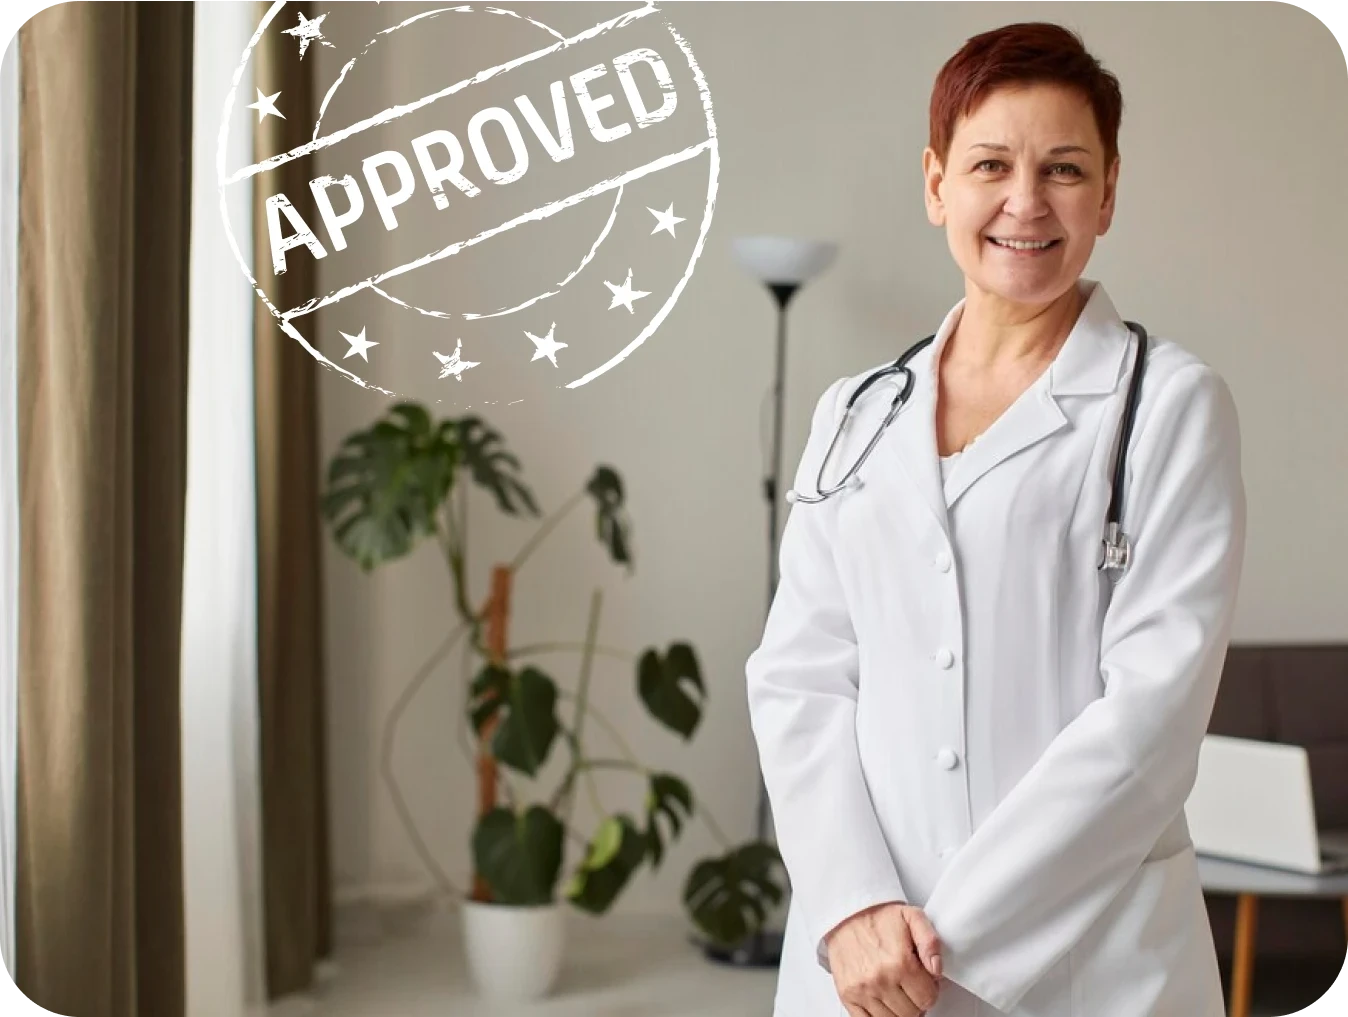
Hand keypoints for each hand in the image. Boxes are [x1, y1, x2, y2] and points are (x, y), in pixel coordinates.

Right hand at [825, 901, 942, 1016]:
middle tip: (909, 985)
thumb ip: (931, 942)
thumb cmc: (879, 918)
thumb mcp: (913, 917)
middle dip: (915, 1000)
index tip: (923, 980)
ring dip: (899, 1009)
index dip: (930, 989)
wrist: (846, 915)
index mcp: (900, 962)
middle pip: (912, 1013)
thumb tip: (937, 968)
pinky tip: (883, 1002)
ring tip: (895, 990)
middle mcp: (880, 979)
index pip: (928, 998)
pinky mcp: (847, 995)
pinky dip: (879, 1016)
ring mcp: (862, 990)